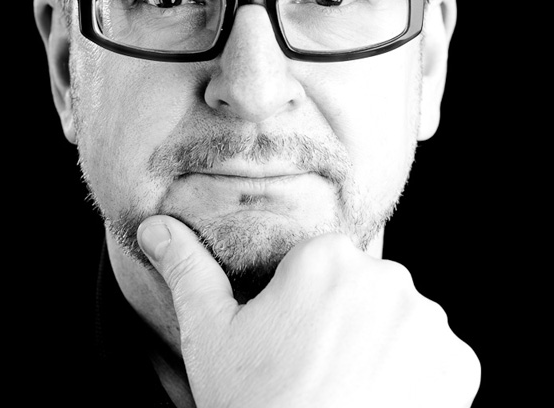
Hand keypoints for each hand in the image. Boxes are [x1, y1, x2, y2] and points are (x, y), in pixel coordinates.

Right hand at [138, 216, 480, 407]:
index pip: (318, 268)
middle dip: (341, 319)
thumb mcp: (211, 335)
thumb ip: (187, 269)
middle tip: (316, 369)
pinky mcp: (460, 364)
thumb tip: (154, 225)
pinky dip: (417, 375)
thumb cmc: (257, 404)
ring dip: (380, 344)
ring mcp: (428, 320)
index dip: (300, 307)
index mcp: (326, 256)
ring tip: (350, 388)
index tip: (291, 342)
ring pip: (397, 319)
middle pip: (360, 288)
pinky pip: (435, 355)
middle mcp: (385, 275)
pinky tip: (384, 401)